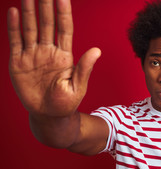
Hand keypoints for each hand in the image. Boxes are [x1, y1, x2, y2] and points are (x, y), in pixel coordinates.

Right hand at [7, 0, 100, 116]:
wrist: (48, 115)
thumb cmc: (66, 103)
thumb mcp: (78, 87)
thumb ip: (84, 68)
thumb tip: (97, 50)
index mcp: (64, 56)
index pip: (64, 29)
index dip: (63, 13)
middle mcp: (48, 51)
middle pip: (47, 24)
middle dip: (45, 6)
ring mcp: (33, 55)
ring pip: (30, 28)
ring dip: (28, 12)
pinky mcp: (19, 62)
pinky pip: (16, 41)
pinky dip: (14, 27)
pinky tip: (14, 12)